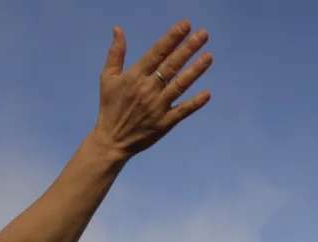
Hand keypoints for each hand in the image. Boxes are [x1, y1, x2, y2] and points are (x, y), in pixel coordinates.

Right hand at [91, 21, 212, 159]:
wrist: (111, 140)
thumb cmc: (110, 107)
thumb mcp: (107, 78)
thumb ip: (116, 53)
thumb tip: (118, 29)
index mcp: (135, 76)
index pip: (157, 53)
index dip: (172, 38)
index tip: (186, 25)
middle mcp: (148, 89)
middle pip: (172, 65)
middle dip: (188, 48)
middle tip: (203, 34)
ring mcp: (158, 107)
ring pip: (180, 85)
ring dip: (195, 71)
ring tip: (209, 57)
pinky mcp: (164, 123)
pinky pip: (182, 111)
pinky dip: (195, 103)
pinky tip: (207, 93)